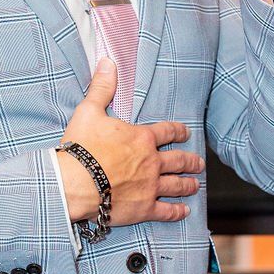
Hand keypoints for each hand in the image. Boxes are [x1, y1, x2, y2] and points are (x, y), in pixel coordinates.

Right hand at [57, 59, 203, 225]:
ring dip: (188, 184)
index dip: (178, 131)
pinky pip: (165, 210)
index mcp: (142, 138)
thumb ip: (102, 88)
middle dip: (191, 161)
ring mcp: (150, 186)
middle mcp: (152, 162)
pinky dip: (177, 211)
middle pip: (178, 160)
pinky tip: (184, 211)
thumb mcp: (88, 111)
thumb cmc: (80, 148)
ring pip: (177, 184)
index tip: (186, 132)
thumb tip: (108, 62)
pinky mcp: (144, 208)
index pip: (167, 132)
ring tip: (195, 184)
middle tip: (198, 163)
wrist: (74, 183)